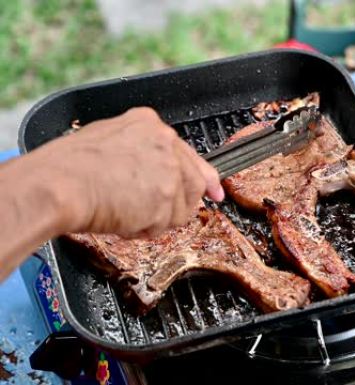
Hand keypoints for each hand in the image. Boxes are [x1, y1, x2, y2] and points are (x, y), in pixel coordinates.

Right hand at [40, 107, 223, 236]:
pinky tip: (122, 220)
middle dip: (177, 204)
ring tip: (123, 212)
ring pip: (180, 208)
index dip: (203, 177)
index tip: (214, 190)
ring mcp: (169, 172)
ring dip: (156, 219)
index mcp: (149, 125)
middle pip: (193, 183)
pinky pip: (164, 226)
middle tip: (155, 216)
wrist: (57, 184)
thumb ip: (135, 151)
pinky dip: (144, 230)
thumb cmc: (67, 167)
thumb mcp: (104, 141)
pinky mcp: (166, 199)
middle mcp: (165, 144)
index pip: (187, 154)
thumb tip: (146, 171)